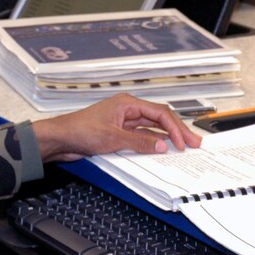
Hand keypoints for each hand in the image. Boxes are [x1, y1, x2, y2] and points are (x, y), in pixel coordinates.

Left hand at [32, 93, 201, 161]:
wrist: (61, 138)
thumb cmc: (79, 130)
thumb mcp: (112, 138)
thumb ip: (139, 142)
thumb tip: (161, 146)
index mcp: (128, 103)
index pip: (160, 113)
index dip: (175, 128)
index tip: (184, 142)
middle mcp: (128, 111)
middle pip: (160, 119)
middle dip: (178, 131)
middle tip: (194, 143)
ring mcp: (125, 122)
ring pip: (153, 129)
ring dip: (167, 138)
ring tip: (183, 147)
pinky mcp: (120, 134)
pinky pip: (142, 138)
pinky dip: (154, 144)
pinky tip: (162, 151)